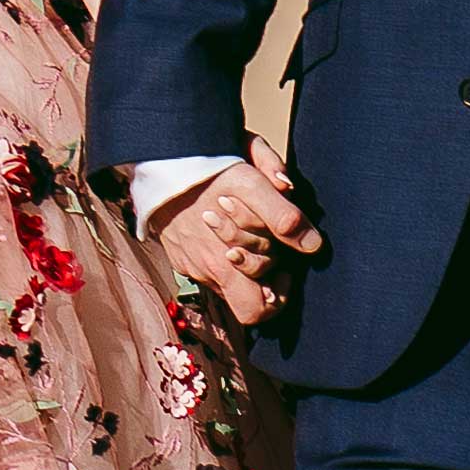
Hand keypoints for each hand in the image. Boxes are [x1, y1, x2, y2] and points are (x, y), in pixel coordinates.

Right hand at [161, 162, 322, 328]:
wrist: (158, 159)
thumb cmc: (205, 169)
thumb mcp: (250, 182)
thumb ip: (283, 216)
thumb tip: (312, 245)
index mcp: (223, 263)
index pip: (256, 310)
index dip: (278, 292)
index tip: (285, 263)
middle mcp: (205, 270)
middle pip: (246, 293)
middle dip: (266, 267)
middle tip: (271, 239)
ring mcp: (189, 262)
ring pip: (228, 277)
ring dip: (245, 257)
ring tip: (248, 226)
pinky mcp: (178, 253)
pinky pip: (207, 264)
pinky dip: (222, 250)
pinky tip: (227, 223)